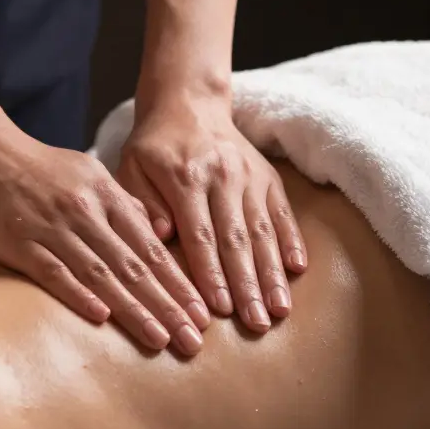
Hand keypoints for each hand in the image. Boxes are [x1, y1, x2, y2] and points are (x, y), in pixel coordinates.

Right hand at [0, 127, 211, 355]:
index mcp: (106, 196)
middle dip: (168, 306)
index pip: (152, 248)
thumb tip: (155, 234)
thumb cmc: (37, 167)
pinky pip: (55, 273)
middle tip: (195, 340)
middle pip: (135, 266)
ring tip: (160, 339)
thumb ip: (121, 205)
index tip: (203, 315)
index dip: (179, 283)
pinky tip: (101, 319)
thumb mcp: (88, 174)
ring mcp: (54, 228)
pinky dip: (79, 295)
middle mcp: (86, 212)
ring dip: (134, 310)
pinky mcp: (22, 243)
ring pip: (102, 274)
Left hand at [115, 95, 306, 332]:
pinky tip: (298, 270)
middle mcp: (223, 176)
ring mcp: (250, 176)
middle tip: (257, 324)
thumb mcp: (132, 167)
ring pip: (264, 231)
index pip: (200, 235)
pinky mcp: (268, 177)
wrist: (188, 104)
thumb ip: (142, 202)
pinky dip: (292, 241)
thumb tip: (162, 237)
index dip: (211, 274)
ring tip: (279, 310)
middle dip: (248, 285)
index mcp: (185, 177)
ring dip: (273, 274)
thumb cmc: (153, 147)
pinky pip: (283, 212)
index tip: (220, 310)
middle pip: (237, 239)